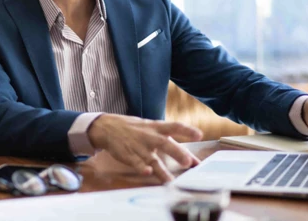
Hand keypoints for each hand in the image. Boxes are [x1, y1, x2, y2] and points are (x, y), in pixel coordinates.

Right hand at [87, 114, 202, 182]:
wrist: (108, 127)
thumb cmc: (136, 130)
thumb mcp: (153, 130)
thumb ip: (173, 144)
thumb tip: (193, 160)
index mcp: (157, 128)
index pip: (174, 126)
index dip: (187, 130)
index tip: (199, 134)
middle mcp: (149, 137)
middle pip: (165, 144)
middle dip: (176, 152)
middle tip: (187, 162)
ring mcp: (139, 147)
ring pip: (152, 159)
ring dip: (161, 170)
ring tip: (170, 180)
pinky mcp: (129, 155)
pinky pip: (136, 163)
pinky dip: (142, 168)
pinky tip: (147, 172)